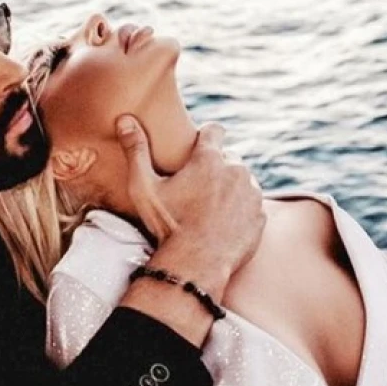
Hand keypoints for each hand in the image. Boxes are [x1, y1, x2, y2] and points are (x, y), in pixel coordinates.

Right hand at [115, 115, 264, 298]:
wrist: (195, 266)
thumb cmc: (167, 226)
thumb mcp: (144, 188)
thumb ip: (136, 151)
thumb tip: (125, 119)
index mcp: (209, 159)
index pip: (215, 130)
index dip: (205, 136)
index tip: (197, 147)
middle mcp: (236, 171)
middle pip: (229, 158)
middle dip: (216, 168)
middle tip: (197, 188)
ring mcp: (252, 194)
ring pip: (243, 181)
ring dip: (231, 188)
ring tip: (210, 208)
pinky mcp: (260, 217)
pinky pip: (252, 205)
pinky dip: (241, 211)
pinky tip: (223, 224)